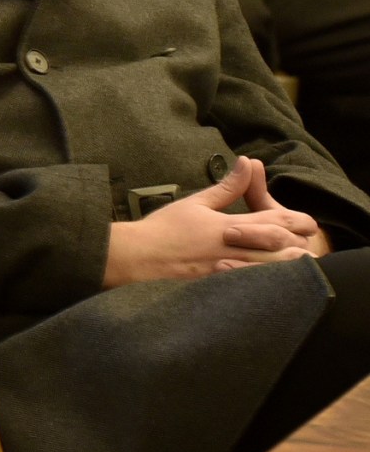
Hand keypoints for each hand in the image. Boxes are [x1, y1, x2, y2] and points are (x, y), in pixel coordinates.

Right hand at [102, 156, 322, 287]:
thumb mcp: (197, 202)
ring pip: (268, 272)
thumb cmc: (165, 228)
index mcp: (227, 227)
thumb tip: (247, 162)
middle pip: (276, 250)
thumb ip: (227, 186)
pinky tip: (274, 286)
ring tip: (301, 264)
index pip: (270, 222)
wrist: (140, 257)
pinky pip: (250, 288)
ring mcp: (226, 274)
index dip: (294, 222)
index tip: (309, 222)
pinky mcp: (218, 289)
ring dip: (287, 267)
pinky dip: (266, 284)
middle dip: (297, 246)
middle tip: (311, 245)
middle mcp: (231, 252)